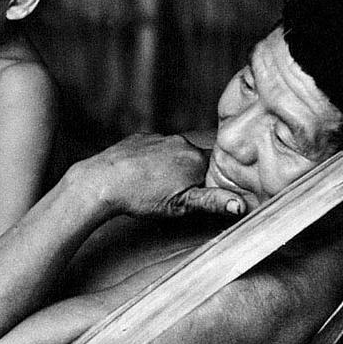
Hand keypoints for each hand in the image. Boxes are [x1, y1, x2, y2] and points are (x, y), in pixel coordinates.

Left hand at [76, 132, 246, 217]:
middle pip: (198, 159)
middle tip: (179, 194)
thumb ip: (212, 202)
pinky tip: (144, 175)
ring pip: (176, 152)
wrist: (101, 181)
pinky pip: (156, 148)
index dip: (215, 182)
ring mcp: (160, 137)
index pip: (218, 168)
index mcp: (195, 159)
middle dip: (194, 175)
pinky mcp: (141, 138)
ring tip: (159, 186)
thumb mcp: (180, 206)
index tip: (205, 194)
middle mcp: (181, 143)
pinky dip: (154, 160)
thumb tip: (241, 204)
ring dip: (173, 167)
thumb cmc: (141, 197)